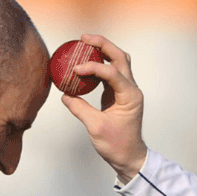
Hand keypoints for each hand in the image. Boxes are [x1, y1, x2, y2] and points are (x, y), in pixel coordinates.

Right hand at [60, 34, 147, 183]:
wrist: (129, 157)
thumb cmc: (116, 145)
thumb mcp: (96, 127)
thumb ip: (80, 108)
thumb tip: (65, 94)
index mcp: (130, 96)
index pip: (112, 73)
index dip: (93, 68)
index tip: (75, 70)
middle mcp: (132, 89)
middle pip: (120, 57)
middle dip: (103, 45)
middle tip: (83, 38)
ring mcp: (127, 90)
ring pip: (118, 62)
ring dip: (103, 51)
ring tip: (84, 44)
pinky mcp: (119, 94)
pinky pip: (110, 73)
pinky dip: (99, 65)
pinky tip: (84, 63)